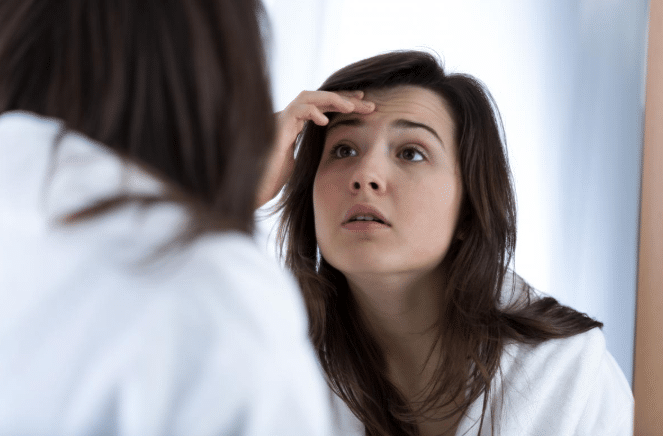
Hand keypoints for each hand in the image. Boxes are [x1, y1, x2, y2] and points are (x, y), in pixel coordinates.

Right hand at [255, 90, 374, 208]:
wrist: (255, 187)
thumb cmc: (274, 178)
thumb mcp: (302, 162)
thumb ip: (313, 150)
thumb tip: (334, 150)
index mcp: (296, 124)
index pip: (323, 106)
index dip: (343, 102)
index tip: (364, 104)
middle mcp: (288, 117)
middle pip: (319, 98)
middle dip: (345, 98)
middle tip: (367, 103)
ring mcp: (281, 119)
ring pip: (308, 97)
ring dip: (331, 99)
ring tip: (351, 107)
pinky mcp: (276, 126)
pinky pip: (296, 110)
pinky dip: (312, 112)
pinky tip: (325, 121)